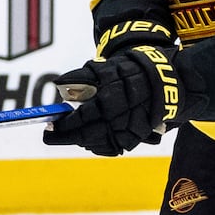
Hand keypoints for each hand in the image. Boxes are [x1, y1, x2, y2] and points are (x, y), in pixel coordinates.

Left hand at [43, 46, 180, 156]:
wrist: (165, 81)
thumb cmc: (130, 71)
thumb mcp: (105, 68)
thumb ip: (81, 77)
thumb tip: (59, 85)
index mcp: (110, 100)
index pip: (80, 118)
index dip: (62, 125)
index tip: (49, 126)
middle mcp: (120, 119)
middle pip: (86, 135)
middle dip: (65, 137)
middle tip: (50, 136)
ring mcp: (129, 131)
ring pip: (97, 143)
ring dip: (80, 140)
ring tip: (69, 133)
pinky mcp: (136, 138)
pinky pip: (111, 147)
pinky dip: (97, 144)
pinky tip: (89, 138)